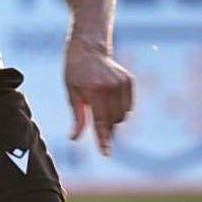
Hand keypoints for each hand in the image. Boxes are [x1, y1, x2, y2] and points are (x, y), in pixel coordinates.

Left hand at [65, 38, 133, 155]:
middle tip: (99, 131)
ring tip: (101, 107)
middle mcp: (111, 87)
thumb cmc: (75, 73)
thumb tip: (74, 138)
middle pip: (113, 121)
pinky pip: (128, 106)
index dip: (103, 139)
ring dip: (113, 119)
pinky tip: (109, 99)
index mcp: (94, 91)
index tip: (106, 153)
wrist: (88, 49)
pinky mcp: (130, 81)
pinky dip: (120, 109)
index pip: (100, 121)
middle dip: (106, 129)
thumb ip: (77, 117)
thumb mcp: (71, 94)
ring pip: (122, 115)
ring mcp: (122, 83)